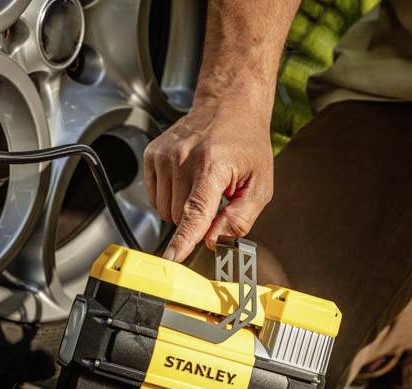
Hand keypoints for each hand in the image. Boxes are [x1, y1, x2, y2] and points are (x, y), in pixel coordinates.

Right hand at [144, 99, 273, 261]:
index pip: (194, 212)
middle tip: (215, 198)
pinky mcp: (152, 154)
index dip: (184, 239)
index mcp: (213, 165)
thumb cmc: (246, 145)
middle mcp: (183, 158)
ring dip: (182, 208)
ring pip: (164, 209)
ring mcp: (164, 155)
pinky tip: (186, 180)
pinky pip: (155, 196)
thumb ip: (239, 219)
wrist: (228, 106)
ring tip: (201, 185)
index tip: (172, 258)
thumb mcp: (259, 185)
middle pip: (178, 217)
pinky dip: (170, 196)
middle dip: (196, 219)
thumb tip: (213, 241)